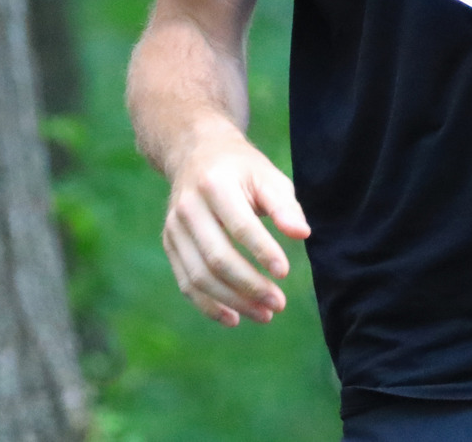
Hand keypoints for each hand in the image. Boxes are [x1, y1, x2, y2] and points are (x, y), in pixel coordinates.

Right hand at [161, 127, 310, 326]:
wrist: (196, 153)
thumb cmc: (241, 169)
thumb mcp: (266, 175)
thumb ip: (284, 205)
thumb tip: (301, 234)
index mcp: (215, 184)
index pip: (240, 225)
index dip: (262, 251)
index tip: (285, 272)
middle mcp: (188, 206)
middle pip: (217, 257)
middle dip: (250, 286)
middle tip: (279, 304)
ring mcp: (174, 227)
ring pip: (200, 276)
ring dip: (233, 302)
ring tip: (264, 315)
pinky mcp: (170, 243)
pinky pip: (186, 282)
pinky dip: (208, 305)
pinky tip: (234, 318)